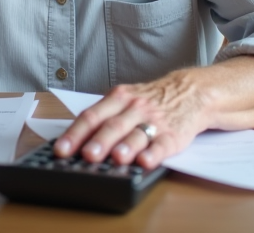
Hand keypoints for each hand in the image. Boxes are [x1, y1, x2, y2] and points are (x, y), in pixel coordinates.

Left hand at [54, 56, 253, 168]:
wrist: (191, 92)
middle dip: (99, 142)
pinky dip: (154, 154)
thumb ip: (103, 118)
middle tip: (87, 156)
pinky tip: (146, 162)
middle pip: (113, 125)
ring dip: (125, 148)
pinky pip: (162, 144)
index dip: (76, 133)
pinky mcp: (174, 134)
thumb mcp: (124, 100)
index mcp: (119, 98)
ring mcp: (155, 121)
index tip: (62, 149)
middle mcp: (134, 108)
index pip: (93, 115)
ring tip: (116, 159)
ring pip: (137, 135)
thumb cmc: (151, 100)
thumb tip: (75, 140)